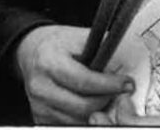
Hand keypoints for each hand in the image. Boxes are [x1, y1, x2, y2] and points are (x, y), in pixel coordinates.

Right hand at [16, 25, 133, 123]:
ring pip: (78, 119)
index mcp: (50, 62)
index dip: (109, 85)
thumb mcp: (78, 37)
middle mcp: (40, 86)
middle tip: (122, 92)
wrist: (32, 51)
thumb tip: (126, 61)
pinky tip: (94, 105)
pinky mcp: (40, 117)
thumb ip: (100, 48)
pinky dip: (86, 118)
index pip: (84, 81)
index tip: (127, 84)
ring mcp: (38, 105)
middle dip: (107, 100)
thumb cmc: (59, 44)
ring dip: (98, 111)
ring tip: (109, 97)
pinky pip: (69, 124)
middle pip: (82, 106)